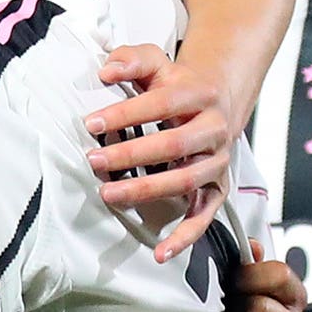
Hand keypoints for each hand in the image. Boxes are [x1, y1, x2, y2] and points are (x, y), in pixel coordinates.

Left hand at [88, 44, 245, 261]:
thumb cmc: (179, 85)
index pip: (161, 103)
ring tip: (109, 194)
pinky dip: (185, 237)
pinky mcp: (217, 189)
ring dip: (146, 191)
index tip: (91, 123)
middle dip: (131, 155)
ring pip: (185, 181)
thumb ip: (132, 59)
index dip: (125, 113)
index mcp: (200, 95)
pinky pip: (204, 217)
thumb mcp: (157, 63)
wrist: (219, 102)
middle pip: (173, 145)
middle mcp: (215, 130)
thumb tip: (107, 70)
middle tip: (94, 161)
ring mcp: (217, 162)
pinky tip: (161, 252)